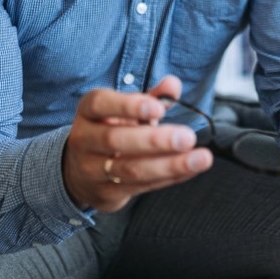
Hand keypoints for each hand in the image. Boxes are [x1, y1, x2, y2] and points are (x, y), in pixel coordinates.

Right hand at [63, 75, 212, 211]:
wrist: (80, 172)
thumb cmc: (111, 130)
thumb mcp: (126, 110)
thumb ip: (152, 97)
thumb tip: (173, 85)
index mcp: (89, 112)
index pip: (100, 104)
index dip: (128, 106)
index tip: (159, 109)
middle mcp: (85, 140)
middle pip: (115, 140)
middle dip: (155, 140)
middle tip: (187, 137)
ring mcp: (91, 170)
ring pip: (130, 169)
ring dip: (169, 165)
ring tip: (200, 158)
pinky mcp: (105, 193)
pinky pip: (140, 186)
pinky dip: (169, 177)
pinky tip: (190, 169)